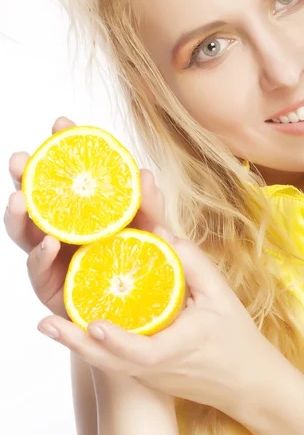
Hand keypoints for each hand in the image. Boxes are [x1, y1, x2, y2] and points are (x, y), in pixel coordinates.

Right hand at [4, 116, 168, 318]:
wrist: (143, 311)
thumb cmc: (145, 265)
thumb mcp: (154, 231)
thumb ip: (149, 206)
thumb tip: (144, 173)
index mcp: (86, 208)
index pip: (70, 172)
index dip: (64, 146)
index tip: (62, 123)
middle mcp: (63, 227)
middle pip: (38, 196)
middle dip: (26, 174)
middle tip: (21, 158)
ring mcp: (51, 255)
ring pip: (24, 230)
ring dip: (19, 213)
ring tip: (20, 198)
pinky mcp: (48, 285)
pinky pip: (38, 268)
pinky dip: (39, 255)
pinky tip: (47, 242)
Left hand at [36, 231, 275, 417]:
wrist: (247, 381)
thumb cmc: (236, 338)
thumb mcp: (221, 296)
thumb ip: (193, 264)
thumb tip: (161, 233)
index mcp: (175, 350)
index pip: (141, 351)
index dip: (116, 340)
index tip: (93, 324)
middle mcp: (155, 368)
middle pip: (109, 362)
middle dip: (76, 343)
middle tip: (46, 323)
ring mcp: (148, 375)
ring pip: (106, 363)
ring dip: (77, 344)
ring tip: (49, 324)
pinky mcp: (146, 373)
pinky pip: (114, 360)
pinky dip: (93, 345)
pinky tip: (77, 325)